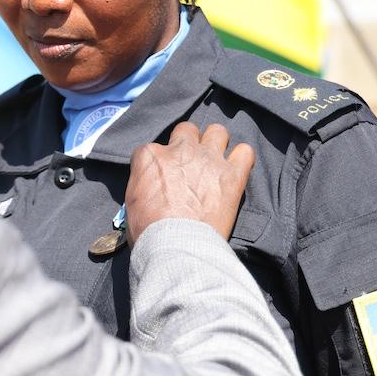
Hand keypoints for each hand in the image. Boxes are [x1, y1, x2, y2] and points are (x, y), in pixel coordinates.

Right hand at [125, 121, 254, 242]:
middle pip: (187, 130)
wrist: (175, 246)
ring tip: (215, 163)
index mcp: (150, 156)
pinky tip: (236, 171)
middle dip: (189, 143)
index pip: (152, 149)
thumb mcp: (131, 203)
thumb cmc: (149, 231)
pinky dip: (242, 160)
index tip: (162, 177)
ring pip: (218, 132)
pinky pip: (245, 153)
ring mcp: (208, 159)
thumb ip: (142, 184)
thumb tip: (150, 189)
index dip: (159, 163)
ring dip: (216, 145)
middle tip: (190, 164)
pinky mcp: (232, 175)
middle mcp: (179, 150)